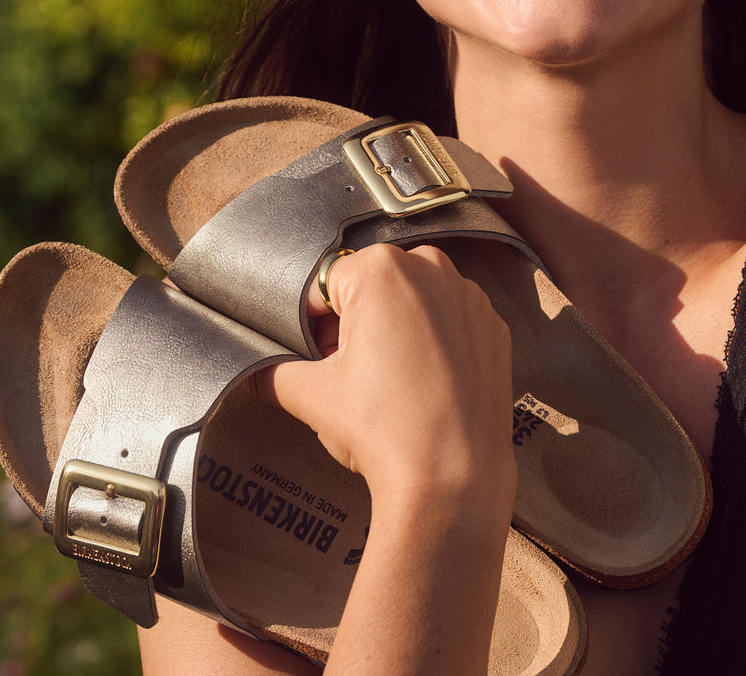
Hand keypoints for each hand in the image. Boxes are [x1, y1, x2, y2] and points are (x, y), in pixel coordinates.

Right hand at [256, 244, 516, 509]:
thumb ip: (271, 372)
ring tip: (388, 384)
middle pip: (372, 288)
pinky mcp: (495, 326)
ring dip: (395, 330)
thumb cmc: (386, 429)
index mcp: (381, 269)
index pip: (325, 286)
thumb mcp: (311, 396)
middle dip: (355, 324)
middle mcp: (432, 268)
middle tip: (351, 374)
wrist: (454, 477)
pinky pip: (451, 322)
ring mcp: (470, 296)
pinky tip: (424, 385)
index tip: (316, 356)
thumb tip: (251, 371)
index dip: (313, 324)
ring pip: (414, 302)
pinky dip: (435, 343)